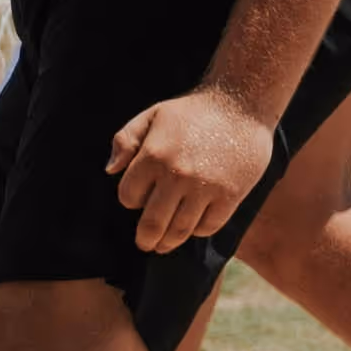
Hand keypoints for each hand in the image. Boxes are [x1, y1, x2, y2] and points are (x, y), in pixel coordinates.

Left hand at [106, 86, 274, 257]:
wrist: (241, 104)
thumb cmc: (192, 111)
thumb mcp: (153, 115)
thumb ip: (126, 140)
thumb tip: (110, 171)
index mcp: (153, 155)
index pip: (130, 197)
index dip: (131, 199)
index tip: (138, 198)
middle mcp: (177, 175)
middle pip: (153, 223)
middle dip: (145, 238)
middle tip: (145, 244)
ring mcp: (204, 188)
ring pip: (180, 230)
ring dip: (168, 243)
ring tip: (164, 245)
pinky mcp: (229, 196)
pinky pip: (208, 227)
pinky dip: (198, 231)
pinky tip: (193, 226)